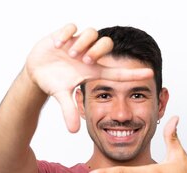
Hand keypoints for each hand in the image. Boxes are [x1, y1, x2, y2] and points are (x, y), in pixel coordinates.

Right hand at [25, 23, 153, 132]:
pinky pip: (72, 27)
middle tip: (84, 59)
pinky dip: (66, 34)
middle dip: (97, 50)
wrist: (37, 71)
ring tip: (69, 54)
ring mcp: (77, 44)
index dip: (133, 73)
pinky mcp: (64, 35)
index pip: (117, 72)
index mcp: (92, 70)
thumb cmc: (54, 82)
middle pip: (106, 44)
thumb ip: (69, 111)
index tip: (149, 74)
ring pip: (91, 33)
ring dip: (82, 43)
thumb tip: (73, 131)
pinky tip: (58, 45)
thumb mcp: (62, 96)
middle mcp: (88, 55)